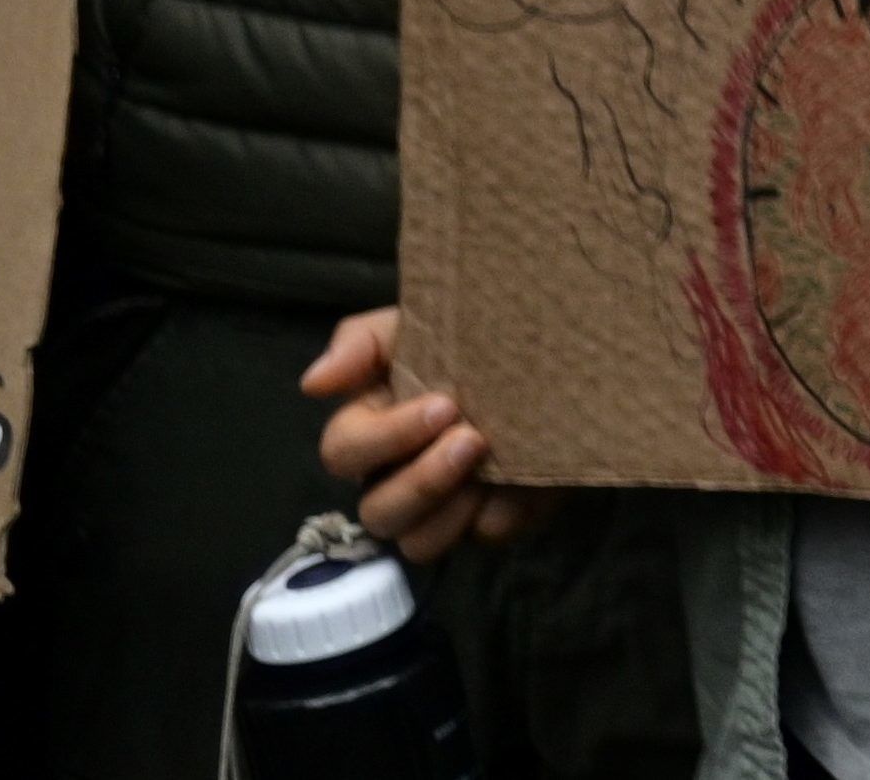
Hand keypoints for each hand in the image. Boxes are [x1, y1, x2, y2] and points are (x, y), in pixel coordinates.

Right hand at [296, 309, 526, 563]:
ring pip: (417, 544)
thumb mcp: (417, 325)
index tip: (444, 406)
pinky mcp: (489, 521)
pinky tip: (520, 480)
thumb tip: (313, 383)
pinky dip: (500, 512)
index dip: (386, 437)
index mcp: (371, 430)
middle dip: (422, 480)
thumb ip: (362, 342)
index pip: (343, 451)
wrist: (556, 358)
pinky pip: (481, 538)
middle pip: (376, 512)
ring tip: (488, 466)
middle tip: (471, 440)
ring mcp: (441, 508)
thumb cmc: (473, 342)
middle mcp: (394, 478)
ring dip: (450, 509)